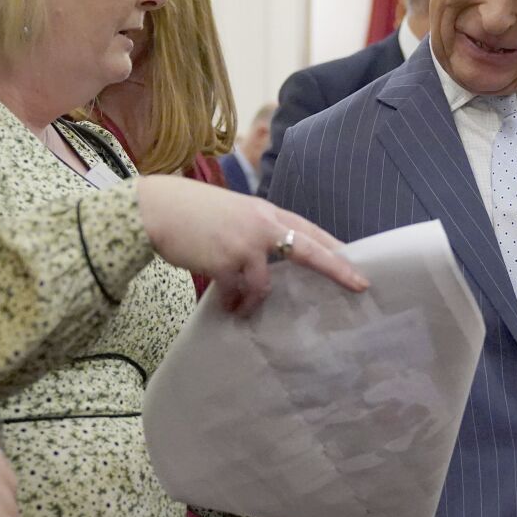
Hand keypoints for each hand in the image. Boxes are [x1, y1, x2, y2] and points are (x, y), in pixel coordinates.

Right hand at [137, 176, 367, 311]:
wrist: (155, 208)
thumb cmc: (189, 212)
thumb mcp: (230, 213)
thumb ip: (252, 231)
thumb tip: (263, 262)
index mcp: (265, 212)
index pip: (308, 229)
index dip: (333, 246)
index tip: (355, 260)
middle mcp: (262, 224)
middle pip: (310, 249)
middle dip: (338, 268)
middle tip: (360, 285)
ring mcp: (246, 243)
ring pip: (267, 283)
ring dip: (255, 300)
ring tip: (241, 308)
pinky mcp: (227, 261)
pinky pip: (240, 291)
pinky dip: (235, 302)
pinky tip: (226, 306)